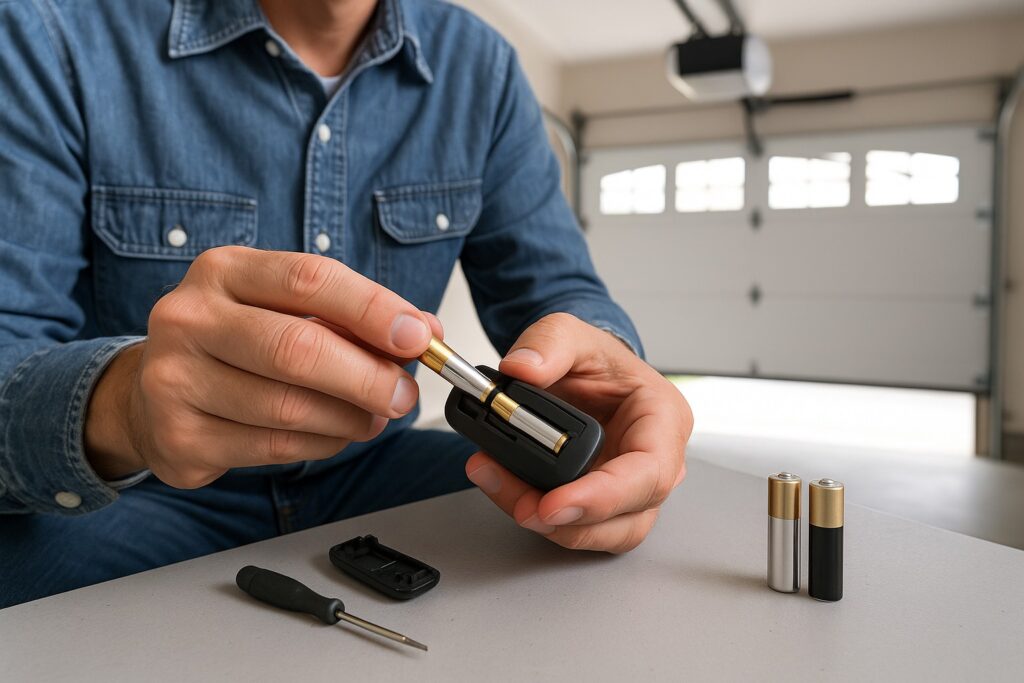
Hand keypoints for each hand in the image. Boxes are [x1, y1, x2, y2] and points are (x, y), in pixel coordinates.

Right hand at [85, 247, 438, 487]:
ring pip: (290, 408)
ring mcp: (176, 380)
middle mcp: (189, 319)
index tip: (418, 336)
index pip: (309, 279)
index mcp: (223, 271)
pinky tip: (334, 434)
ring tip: (374, 416)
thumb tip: (424, 331)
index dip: (373, 309)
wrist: (149, 392)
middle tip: (404, 393)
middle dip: (368, 376)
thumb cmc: (231, 342)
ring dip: (350, 418)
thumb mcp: (283, 308)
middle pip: (298, 349)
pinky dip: (322, 444)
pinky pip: (275, 448)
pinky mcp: (180, 438)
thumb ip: (351, 315)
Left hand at [465, 313, 691, 552]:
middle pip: (626, 516)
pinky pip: (574, 526)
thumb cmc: (597, 361)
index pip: (648, 473)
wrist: (585, 373)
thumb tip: (522, 368)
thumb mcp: (571, 333)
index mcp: (663, 418)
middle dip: (568, 521)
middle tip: (520, 506)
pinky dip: (535, 514)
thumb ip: (548, 343)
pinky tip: (503, 487)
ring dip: (547, 524)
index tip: (555, 503)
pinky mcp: (600, 505)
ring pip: (600, 532)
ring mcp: (630, 490)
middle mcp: (656, 462)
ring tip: (499, 485)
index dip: (603, 497)